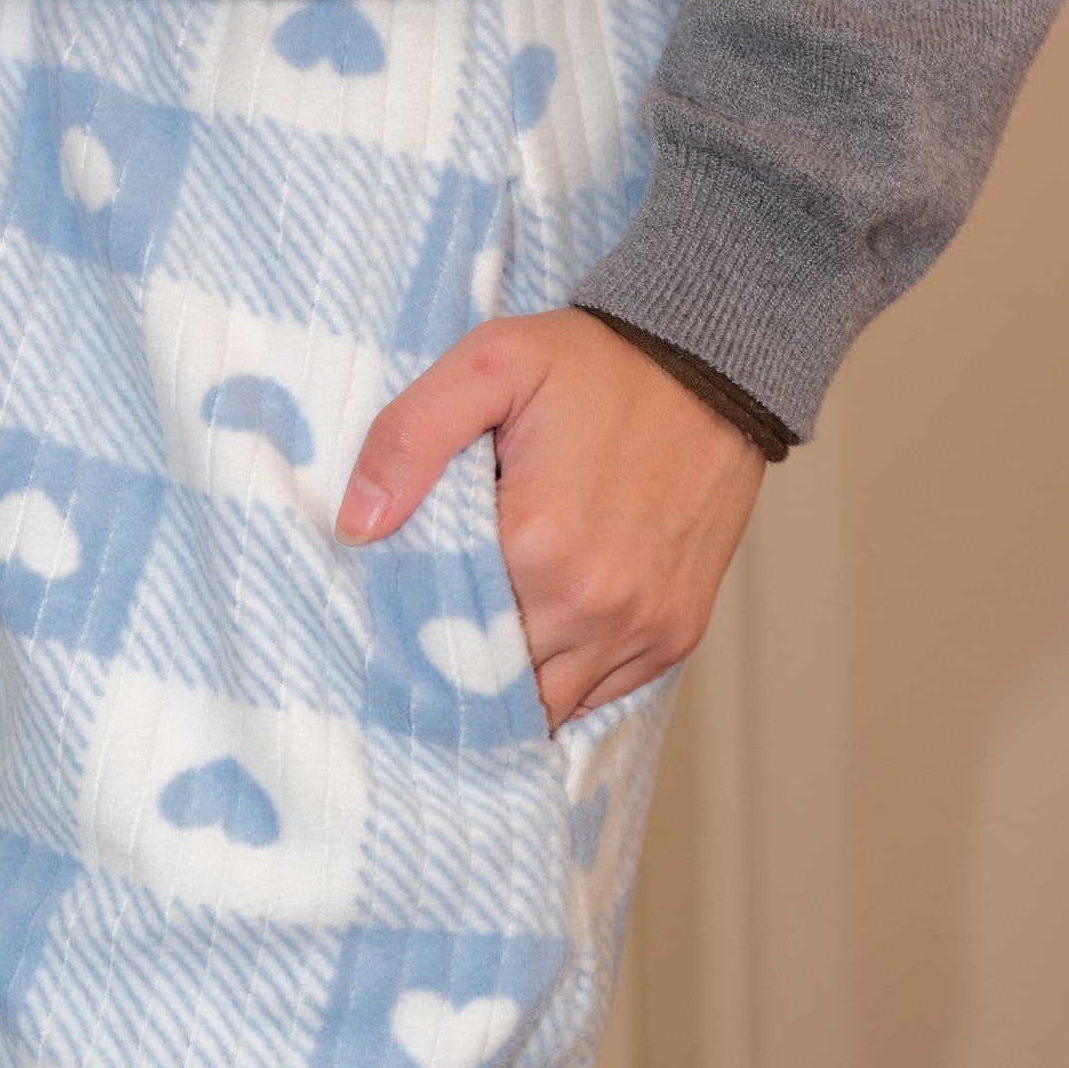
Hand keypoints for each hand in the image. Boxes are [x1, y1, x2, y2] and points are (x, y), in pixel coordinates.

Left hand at [334, 306, 764, 728]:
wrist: (711, 366)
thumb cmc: (597, 364)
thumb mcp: (489, 364)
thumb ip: (410, 438)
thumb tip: (358, 525)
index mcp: (536, 544)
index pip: (440, 631)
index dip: (411, 626)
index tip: (395, 610)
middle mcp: (594, 603)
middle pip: (492, 680)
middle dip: (458, 660)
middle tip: (434, 626)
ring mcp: (642, 626)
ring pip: (547, 703)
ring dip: (511, 681)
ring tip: (483, 636)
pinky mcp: (676, 633)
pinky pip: (601, 693)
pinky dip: (566, 675)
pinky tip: (541, 633)